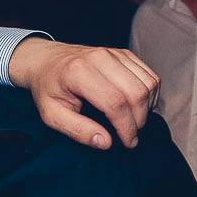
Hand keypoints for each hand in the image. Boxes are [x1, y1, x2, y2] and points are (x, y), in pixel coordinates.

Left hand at [7, 37, 158, 149]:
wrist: (46, 61)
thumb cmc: (48, 88)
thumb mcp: (51, 114)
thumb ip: (77, 130)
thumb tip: (106, 142)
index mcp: (79, 72)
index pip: (114, 102)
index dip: (126, 126)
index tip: (128, 142)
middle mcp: (100, 58)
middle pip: (136, 92)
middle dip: (139, 120)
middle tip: (131, 135)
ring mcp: (114, 53)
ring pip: (148, 83)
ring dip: (147, 108)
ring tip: (134, 122)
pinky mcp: (124, 54)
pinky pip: (150, 75)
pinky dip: (151, 95)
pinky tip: (139, 108)